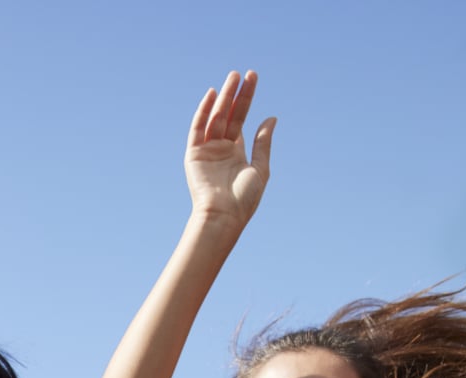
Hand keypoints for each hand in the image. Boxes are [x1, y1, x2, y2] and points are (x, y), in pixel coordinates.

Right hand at [185, 70, 273, 228]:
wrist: (224, 216)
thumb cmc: (244, 199)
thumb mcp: (260, 167)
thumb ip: (263, 142)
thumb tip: (272, 118)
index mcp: (235, 152)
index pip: (240, 119)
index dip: (246, 99)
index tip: (252, 79)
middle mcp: (220, 148)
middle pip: (228, 115)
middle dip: (235, 94)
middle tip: (243, 73)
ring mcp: (206, 150)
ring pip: (215, 118)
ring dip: (223, 98)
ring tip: (232, 78)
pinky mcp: (193, 154)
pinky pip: (197, 129)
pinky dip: (203, 112)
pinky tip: (213, 95)